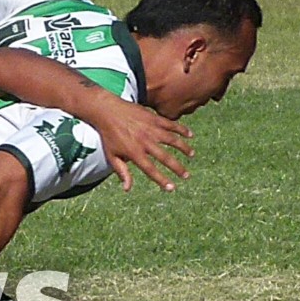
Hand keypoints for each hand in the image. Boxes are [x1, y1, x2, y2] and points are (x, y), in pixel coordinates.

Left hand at [75, 93, 192, 190]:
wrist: (107, 111)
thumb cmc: (108, 135)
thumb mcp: (111, 156)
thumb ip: (122, 172)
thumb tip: (127, 189)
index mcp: (134, 153)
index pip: (151, 170)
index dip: (162, 180)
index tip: (172, 188)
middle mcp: (145, 142)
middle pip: (165, 157)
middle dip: (177, 168)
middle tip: (186, 176)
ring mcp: (151, 129)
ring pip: (172, 140)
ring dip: (184, 148)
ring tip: (192, 155)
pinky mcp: (153, 118)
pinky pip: (171, 124)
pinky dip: (182, 129)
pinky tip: (190, 135)